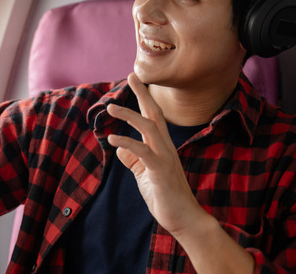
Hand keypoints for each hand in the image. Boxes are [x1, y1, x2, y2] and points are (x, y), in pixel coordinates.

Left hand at [106, 73, 207, 236]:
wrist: (184, 219)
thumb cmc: (164, 197)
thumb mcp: (144, 175)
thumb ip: (133, 160)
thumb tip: (119, 147)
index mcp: (162, 147)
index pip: (153, 116)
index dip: (144, 98)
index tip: (135, 79)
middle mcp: (166, 147)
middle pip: (155, 114)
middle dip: (143, 94)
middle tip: (131, 75)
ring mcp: (165, 158)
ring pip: (149, 128)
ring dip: (129, 115)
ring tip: (111, 107)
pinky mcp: (160, 171)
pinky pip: (143, 152)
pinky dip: (126, 142)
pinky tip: (112, 138)